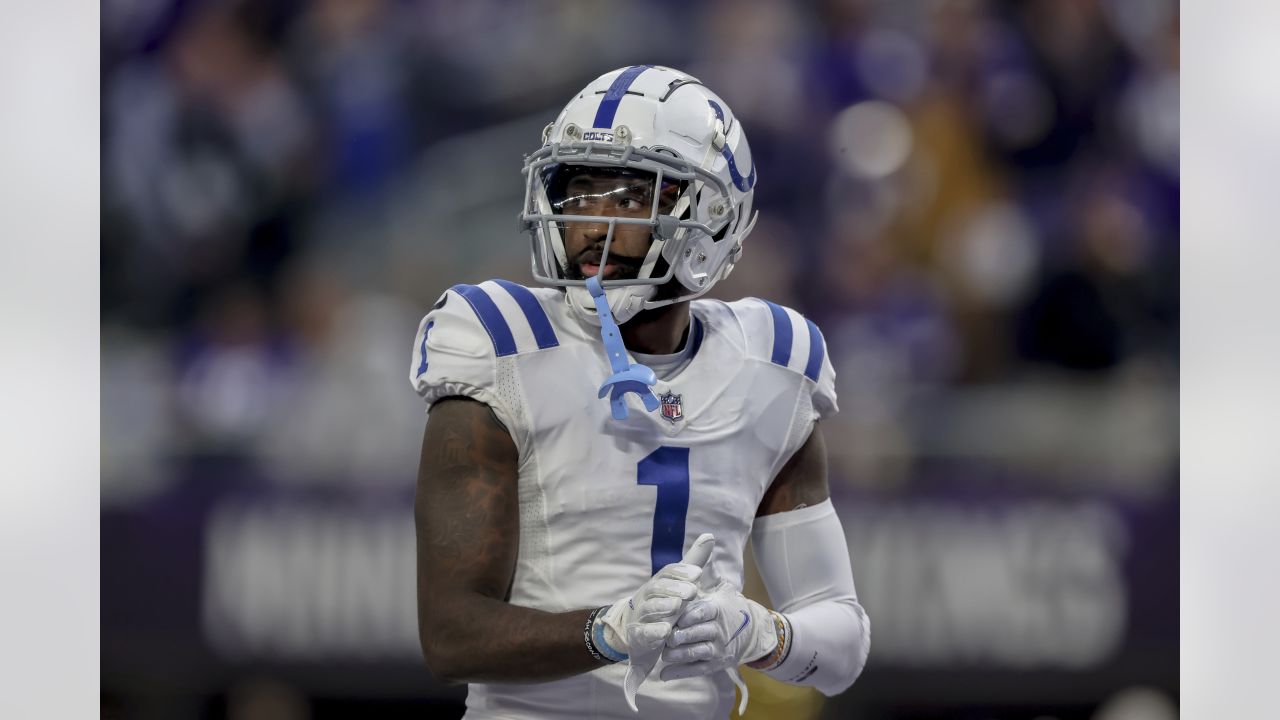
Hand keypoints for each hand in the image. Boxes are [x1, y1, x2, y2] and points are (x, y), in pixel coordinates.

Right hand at [597, 533, 715, 710]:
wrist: (634, 630)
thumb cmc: (662, 602)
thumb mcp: (679, 583)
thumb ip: (693, 562)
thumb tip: (710, 536)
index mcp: (659, 582)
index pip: (667, 573)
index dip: (681, 572)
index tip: (698, 573)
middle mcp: (648, 596)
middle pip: (657, 588)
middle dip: (674, 588)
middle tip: (692, 591)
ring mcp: (641, 615)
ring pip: (649, 608)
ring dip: (662, 606)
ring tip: (677, 606)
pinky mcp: (638, 635)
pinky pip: (644, 632)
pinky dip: (654, 632)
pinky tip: (666, 631)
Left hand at [658, 584, 777, 680]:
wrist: (753, 631)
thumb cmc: (728, 607)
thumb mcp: (721, 590)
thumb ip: (705, 577)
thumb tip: (701, 547)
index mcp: (717, 609)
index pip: (703, 612)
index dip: (689, 615)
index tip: (675, 616)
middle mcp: (718, 630)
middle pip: (696, 634)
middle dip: (678, 636)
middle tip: (664, 636)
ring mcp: (717, 649)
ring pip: (695, 652)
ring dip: (677, 655)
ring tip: (663, 653)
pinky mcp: (715, 664)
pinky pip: (696, 670)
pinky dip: (679, 672)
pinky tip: (663, 674)